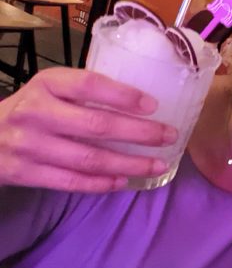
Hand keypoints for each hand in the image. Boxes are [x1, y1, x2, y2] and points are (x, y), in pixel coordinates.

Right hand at [0, 68, 176, 191]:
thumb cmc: (31, 109)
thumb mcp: (50, 90)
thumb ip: (84, 92)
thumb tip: (143, 101)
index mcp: (46, 84)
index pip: (89, 85)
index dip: (123, 95)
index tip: (153, 104)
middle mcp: (36, 112)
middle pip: (97, 125)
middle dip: (140, 133)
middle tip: (169, 136)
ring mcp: (29, 145)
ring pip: (89, 158)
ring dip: (129, 163)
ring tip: (158, 164)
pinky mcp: (24, 173)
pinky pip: (71, 181)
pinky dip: (102, 183)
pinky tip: (124, 181)